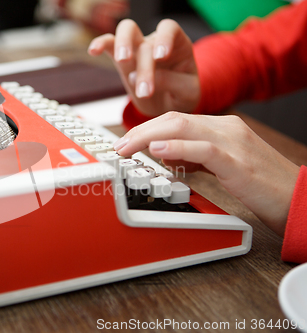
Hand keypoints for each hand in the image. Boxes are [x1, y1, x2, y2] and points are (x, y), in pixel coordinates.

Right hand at [88, 19, 199, 116]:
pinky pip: (109, 44)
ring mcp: (137, 49)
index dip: (164, 39)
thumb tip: (147, 79)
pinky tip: (93, 50)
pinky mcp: (122, 59)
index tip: (161, 56)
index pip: (169, 29)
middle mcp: (156, 43)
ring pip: (126, 31)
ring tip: (122, 61)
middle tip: (143, 87)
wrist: (168, 103)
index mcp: (177, 45)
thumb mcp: (187, 93)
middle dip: (143, 65)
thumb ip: (174, 83)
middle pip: (146, 41)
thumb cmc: (181, 94)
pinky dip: (100, 44)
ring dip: (122, 44)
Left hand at [114, 112, 299, 235]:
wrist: (299, 198)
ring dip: (148, 137)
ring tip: (128, 149)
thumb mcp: (223, 165)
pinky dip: (177, 148)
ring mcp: (234, 142)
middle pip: (173, 120)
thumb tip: (166, 156)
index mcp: (222, 127)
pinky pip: (203, 149)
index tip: (126, 142)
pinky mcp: (239, 162)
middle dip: (140, 131)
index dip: (146, 129)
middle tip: (120, 147)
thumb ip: (196, 156)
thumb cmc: (261, 184)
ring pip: (183, 127)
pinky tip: (157, 151)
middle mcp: (226, 128)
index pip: (175, 120)